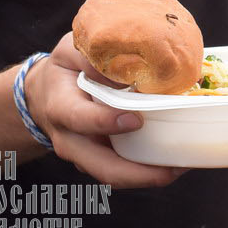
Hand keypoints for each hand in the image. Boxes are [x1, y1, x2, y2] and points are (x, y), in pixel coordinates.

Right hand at [24, 32, 187, 188]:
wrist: (44, 94)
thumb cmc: (64, 69)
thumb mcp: (71, 51)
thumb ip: (94, 56)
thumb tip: (132, 65)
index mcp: (61, 107)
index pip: (80, 119)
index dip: (105, 121)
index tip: (135, 120)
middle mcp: (70, 138)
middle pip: (100, 165)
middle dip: (136, 172)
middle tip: (172, 167)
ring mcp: (84, 154)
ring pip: (113, 175)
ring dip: (147, 177)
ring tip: (182, 167)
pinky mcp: (98, 158)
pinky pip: (121, 171)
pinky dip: (146, 171)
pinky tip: (175, 162)